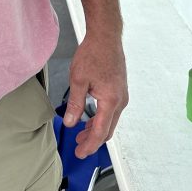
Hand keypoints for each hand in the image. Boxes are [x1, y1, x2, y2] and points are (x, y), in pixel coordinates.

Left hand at [62, 33, 127, 157]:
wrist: (106, 37)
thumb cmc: (93, 54)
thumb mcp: (78, 80)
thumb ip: (75, 104)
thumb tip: (70, 123)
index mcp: (110, 101)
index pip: (101, 132)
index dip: (90, 146)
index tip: (80, 153)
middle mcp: (120, 101)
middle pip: (107, 130)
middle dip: (93, 141)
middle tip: (78, 146)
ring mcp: (122, 96)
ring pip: (110, 121)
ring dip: (96, 130)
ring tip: (81, 134)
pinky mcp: (119, 91)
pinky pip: (111, 112)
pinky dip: (101, 120)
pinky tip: (89, 119)